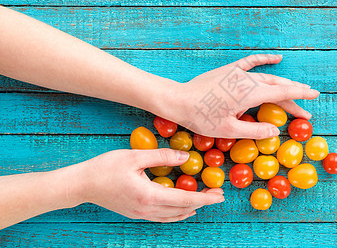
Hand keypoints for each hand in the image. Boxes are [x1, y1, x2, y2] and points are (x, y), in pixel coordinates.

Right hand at [79, 148, 223, 221]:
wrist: (81, 184)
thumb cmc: (105, 167)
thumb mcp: (135, 156)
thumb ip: (162, 156)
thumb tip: (185, 157)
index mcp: (149, 195)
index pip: (184, 199)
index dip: (204, 198)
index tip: (219, 195)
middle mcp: (147, 209)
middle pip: (182, 209)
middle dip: (202, 202)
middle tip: (217, 195)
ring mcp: (140, 214)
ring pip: (173, 216)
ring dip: (190, 209)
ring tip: (203, 201)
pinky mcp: (135, 213)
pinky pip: (162, 216)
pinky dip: (176, 213)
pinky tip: (181, 208)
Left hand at [167, 54, 318, 138]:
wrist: (179, 100)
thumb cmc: (202, 118)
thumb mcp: (229, 129)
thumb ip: (255, 129)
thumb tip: (276, 130)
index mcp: (249, 94)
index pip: (282, 93)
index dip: (300, 95)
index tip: (315, 96)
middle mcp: (247, 80)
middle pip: (277, 88)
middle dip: (293, 97)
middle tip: (306, 111)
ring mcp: (238, 73)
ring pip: (267, 78)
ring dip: (283, 84)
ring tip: (297, 91)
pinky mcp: (229, 70)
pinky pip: (251, 62)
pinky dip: (264, 60)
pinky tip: (276, 58)